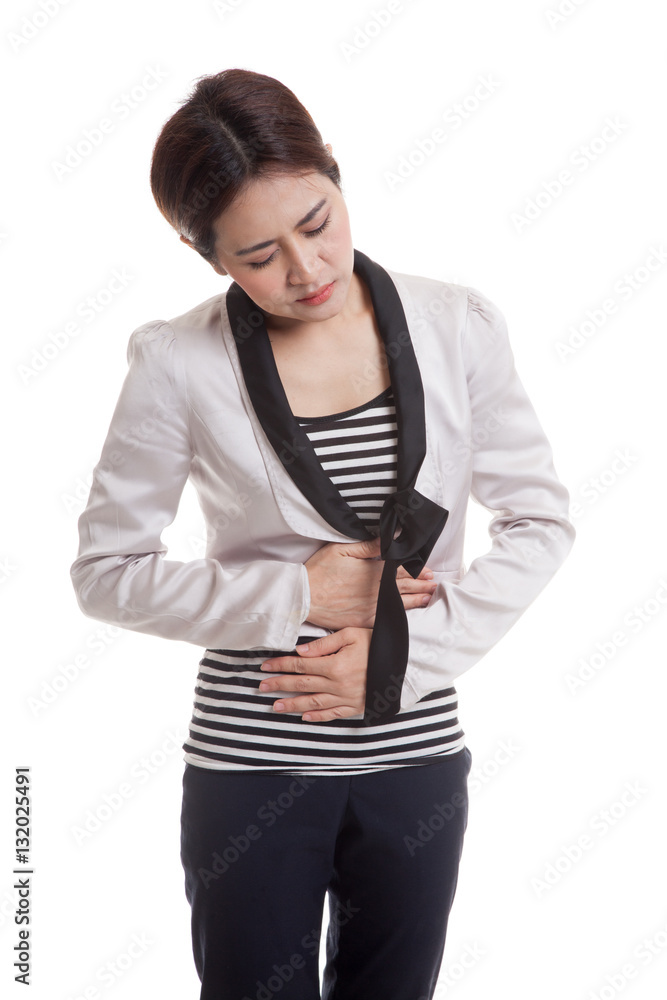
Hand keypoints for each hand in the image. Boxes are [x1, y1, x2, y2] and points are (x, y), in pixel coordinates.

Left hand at [259, 627, 371, 721]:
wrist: (406, 663)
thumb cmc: (379, 644)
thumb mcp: (352, 635)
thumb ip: (325, 644)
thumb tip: (301, 651)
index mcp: (335, 665)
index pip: (300, 666)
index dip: (281, 666)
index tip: (265, 667)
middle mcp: (338, 685)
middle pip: (302, 685)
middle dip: (279, 686)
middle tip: (261, 687)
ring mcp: (346, 698)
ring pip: (313, 703)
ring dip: (292, 705)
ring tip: (275, 706)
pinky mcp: (356, 707)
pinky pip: (333, 715)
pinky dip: (317, 717)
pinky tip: (304, 718)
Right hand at [304, 536, 435, 629]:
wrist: (303, 599)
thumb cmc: (319, 572)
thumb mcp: (341, 550)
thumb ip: (369, 545)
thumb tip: (391, 537)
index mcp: (373, 572)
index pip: (401, 569)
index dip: (416, 570)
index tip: (427, 570)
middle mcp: (377, 591)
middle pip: (405, 586)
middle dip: (421, 584)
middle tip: (433, 583)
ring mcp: (372, 608)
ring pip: (401, 603)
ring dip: (417, 599)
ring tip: (428, 597)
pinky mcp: (365, 621)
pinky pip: (388, 617)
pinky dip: (401, 614)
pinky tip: (408, 613)